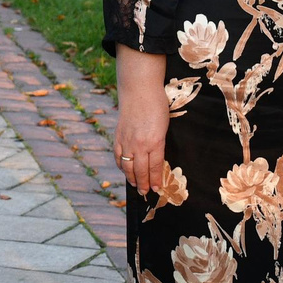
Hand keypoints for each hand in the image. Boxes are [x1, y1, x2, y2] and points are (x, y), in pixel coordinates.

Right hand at [114, 46, 170, 194]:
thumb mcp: (164, 126)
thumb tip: (156, 158)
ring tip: (135, 185)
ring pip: (127, 165)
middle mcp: (139, 144)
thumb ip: (159, 143)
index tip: (157, 189)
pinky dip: (120, 165)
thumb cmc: (157, 105)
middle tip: (145, 192)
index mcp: (155, 142)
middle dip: (143, 183)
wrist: (139, 90)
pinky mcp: (118, 136)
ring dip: (131, 177)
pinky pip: (118, 155)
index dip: (156, 180)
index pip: (155, 167)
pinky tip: (123, 169)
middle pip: (140, 170)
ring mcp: (127, 141)